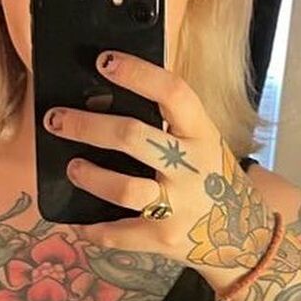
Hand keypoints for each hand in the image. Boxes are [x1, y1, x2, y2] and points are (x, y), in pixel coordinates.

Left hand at [42, 50, 275, 283]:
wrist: (243, 233)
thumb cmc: (209, 175)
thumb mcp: (201, 141)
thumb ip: (167, 123)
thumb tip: (101, 99)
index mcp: (202, 134)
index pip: (173, 93)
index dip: (137, 73)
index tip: (103, 61)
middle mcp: (193, 168)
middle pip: (133, 138)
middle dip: (87, 126)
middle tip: (56, 120)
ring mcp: (179, 207)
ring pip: (123, 189)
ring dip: (89, 176)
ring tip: (72, 168)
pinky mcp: (163, 238)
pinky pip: (117, 234)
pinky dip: (91, 228)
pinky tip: (77, 219)